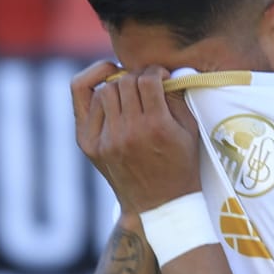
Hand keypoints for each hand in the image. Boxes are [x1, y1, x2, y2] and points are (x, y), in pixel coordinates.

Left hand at [71, 61, 201, 213]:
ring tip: (128, 92)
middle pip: (124, 82)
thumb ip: (179, 96)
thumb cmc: (180, 165)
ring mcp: (105, 139)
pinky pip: (84, 102)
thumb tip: (170, 69)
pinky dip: (96, 93)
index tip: (161, 77)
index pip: (148, 79)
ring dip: (117, 85)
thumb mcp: (189, 131)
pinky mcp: (89, 144)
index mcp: (156, 127)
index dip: (156, 71)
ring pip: (104, 90)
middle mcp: (128, 132)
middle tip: (145, 85)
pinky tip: (106, 89)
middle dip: (137, 77)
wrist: (158, 204)